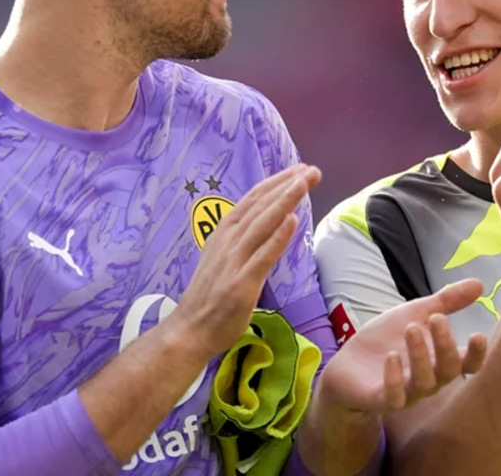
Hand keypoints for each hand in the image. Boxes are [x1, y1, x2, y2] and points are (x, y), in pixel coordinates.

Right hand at [173, 164, 321, 358]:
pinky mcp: (241, 284)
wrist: (189, 331)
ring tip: (304, 182)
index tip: (298, 170)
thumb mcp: (222, 259)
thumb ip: (242, 240)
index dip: (276, 183)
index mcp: (223, 234)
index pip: (253, 201)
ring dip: (284, 201)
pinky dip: (277, 237)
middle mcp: (228, 242)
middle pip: (260, 207)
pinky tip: (292, 219)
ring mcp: (234, 262)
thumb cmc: (209, 298)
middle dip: (286, 185)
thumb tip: (267, 223)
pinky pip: (263, 256)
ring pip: (263, 224)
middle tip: (311, 169)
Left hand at [318, 280, 489, 414]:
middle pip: (448, 371)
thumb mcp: (415, 314)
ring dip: (420, 355)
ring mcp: (407, 392)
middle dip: (445, 345)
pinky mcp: (382, 399)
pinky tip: (391, 356)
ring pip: (424, 383)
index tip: (478, 334)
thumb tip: (480, 284)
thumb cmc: (387, 339)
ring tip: (411, 328)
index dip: (476, 354)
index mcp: (440, 360)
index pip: (467, 364)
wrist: (348, 364)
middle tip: (436, 318)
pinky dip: (395, 378)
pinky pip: (394, 396)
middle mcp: (429, 380)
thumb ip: (446, 302)